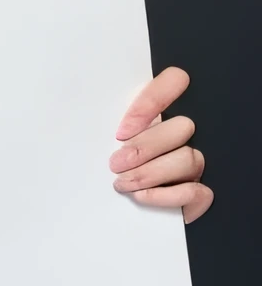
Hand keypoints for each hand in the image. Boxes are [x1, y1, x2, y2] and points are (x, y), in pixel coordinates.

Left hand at [112, 66, 212, 223]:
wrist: (115, 204)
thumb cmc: (108, 159)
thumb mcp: (105, 134)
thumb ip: (110, 119)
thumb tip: (85, 114)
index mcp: (164, 108)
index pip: (176, 81)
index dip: (151, 103)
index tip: (122, 131)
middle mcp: (186, 131)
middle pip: (183, 126)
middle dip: (146, 147)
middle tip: (117, 163)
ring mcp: (198, 160)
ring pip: (189, 159)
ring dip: (150, 173)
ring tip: (123, 182)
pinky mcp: (200, 191)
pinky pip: (195, 192)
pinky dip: (165, 196)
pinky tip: (141, 195)